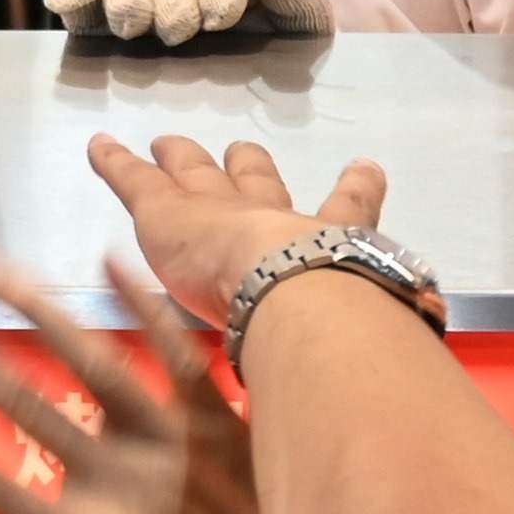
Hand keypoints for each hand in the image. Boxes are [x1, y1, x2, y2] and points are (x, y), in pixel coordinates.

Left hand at [82, 136, 390, 356]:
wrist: (291, 289)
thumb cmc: (335, 317)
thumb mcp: (367, 329)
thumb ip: (381, 339)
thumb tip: (415, 369)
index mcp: (322, 248)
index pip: (345, 217)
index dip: (356, 193)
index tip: (366, 168)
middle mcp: (271, 218)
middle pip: (260, 184)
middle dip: (254, 169)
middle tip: (249, 151)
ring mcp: (217, 209)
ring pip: (196, 173)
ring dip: (183, 159)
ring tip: (169, 144)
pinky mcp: (166, 209)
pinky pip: (135, 179)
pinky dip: (116, 163)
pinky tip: (98, 147)